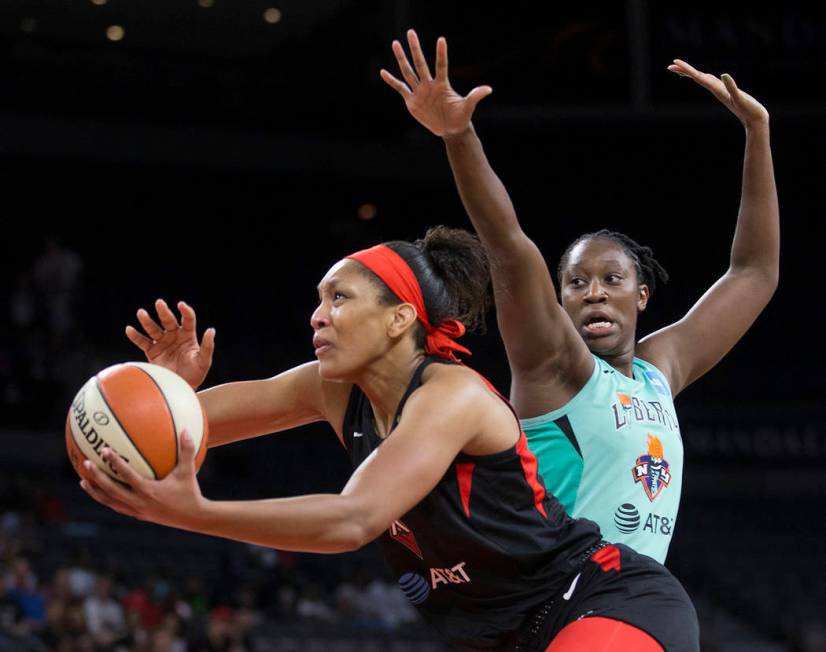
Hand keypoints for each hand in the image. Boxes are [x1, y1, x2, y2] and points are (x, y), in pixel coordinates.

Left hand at [79, 430, 205, 530]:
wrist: (192, 518)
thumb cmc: (190, 492)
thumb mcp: (188, 471)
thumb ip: (187, 450)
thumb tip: (185, 429)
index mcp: (148, 491)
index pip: (127, 475)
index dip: (115, 462)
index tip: (104, 450)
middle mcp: (138, 502)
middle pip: (111, 490)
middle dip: (96, 477)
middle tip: (85, 464)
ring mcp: (136, 510)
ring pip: (109, 501)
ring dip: (95, 491)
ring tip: (83, 481)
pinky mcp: (137, 515)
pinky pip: (116, 506)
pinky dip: (106, 498)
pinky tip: (101, 491)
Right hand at [126, 299, 214, 388]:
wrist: (181, 388)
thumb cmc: (196, 374)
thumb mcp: (204, 361)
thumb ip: (207, 346)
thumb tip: (211, 330)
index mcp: (188, 336)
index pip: (188, 320)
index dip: (185, 311)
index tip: (181, 305)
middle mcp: (174, 336)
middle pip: (168, 321)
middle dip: (164, 312)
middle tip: (159, 303)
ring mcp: (162, 343)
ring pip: (154, 329)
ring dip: (147, 321)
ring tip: (141, 313)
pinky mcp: (152, 352)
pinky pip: (142, 342)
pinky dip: (135, 336)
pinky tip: (129, 329)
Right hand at [380, 29, 491, 137]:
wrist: (451, 129)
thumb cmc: (461, 117)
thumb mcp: (468, 107)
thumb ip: (475, 96)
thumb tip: (488, 89)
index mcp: (442, 84)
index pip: (441, 65)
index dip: (441, 54)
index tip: (441, 39)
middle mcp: (429, 84)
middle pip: (420, 63)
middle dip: (415, 48)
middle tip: (410, 32)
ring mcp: (419, 91)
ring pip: (408, 71)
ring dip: (401, 59)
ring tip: (395, 43)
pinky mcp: (411, 101)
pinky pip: (400, 88)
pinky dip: (391, 81)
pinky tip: (383, 72)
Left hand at [668, 59, 768, 128]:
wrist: (755, 121)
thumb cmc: (749, 110)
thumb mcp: (739, 98)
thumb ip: (731, 87)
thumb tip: (723, 74)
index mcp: (717, 89)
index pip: (698, 77)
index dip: (686, 69)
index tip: (674, 64)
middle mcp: (716, 90)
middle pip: (697, 78)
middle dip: (684, 71)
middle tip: (670, 66)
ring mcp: (721, 91)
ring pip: (703, 80)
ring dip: (692, 74)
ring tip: (681, 70)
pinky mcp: (727, 93)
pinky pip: (712, 83)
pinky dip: (705, 77)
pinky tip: (703, 76)